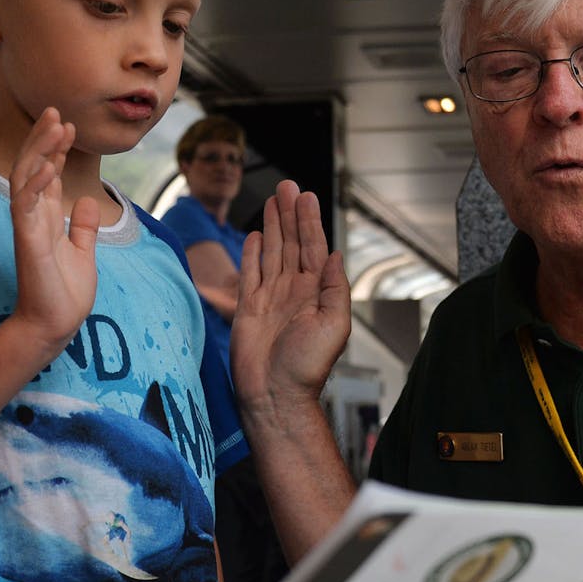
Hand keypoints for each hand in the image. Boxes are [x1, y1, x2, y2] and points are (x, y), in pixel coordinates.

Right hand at [8, 107, 99, 350]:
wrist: (55, 325)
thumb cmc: (64, 293)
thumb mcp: (82, 252)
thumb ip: (82, 227)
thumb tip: (87, 200)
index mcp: (45, 219)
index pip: (47, 174)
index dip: (55, 148)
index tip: (69, 125)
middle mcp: (32, 217)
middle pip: (32, 167)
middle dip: (44, 139)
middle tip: (57, 112)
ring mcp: (27, 227)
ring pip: (25, 178)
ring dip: (40, 150)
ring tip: (55, 126)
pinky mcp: (27, 241)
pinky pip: (26, 205)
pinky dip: (37, 183)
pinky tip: (50, 164)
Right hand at [229, 180, 349, 415]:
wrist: (274, 395)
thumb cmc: (307, 367)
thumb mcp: (333, 326)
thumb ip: (334, 288)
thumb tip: (333, 254)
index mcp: (316, 293)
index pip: (312, 248)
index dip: (309, 222)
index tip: (306, 196)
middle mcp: (294, 291)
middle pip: (291, 243)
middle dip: (290, 214)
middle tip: (288, 186)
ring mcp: (270, 298)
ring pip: (272, 253)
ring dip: (273, 226)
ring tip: (273, 200)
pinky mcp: (248, 309)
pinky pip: (249, 274)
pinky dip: (252, 254)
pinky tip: (255, 236)